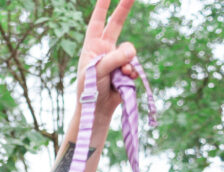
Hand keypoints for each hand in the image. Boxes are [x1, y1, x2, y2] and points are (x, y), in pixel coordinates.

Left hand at [76, 0, 137, 119]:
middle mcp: (105, 49)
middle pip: (116, 24)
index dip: (102, 6)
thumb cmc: (89, 89)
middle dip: (124, 8)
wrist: (97, 110)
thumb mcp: (97, 72)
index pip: (97, 21)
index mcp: (92, 46)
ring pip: (130, 52)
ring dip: (126, 64)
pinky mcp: (127, 70)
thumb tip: (132, 51)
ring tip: (118, 77)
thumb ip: (113, 59)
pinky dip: (131, 74)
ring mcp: (117, 59)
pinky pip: (134, 66)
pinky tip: (123, 83)